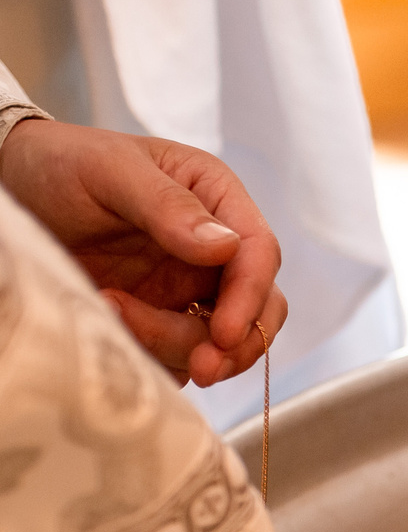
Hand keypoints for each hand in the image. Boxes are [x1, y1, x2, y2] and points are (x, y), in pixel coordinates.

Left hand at [0, 120, 284, 385]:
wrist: (13, 190)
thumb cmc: (60, 164)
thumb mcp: (110, 169)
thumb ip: (168, 205)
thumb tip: (226, 247)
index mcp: (217, 201)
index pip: (260, 253)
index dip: (250, 298)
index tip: (224, 333)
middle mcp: (216, 251)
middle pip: (260, 309)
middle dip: (236, 344)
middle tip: (202, 367)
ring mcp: (193, 290)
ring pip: (221, 341)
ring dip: (178, 346)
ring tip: (113, 311)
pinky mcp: (166, 321)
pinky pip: (184, 357)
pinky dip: (161, 360)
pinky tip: (117, 330)